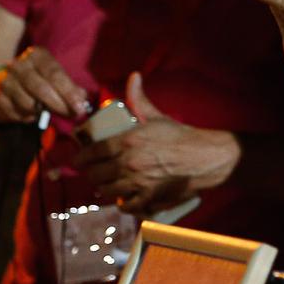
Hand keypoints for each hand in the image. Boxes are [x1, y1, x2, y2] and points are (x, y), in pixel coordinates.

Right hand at [0, 46, 90, 124]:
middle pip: (40, 87)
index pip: (54, 73)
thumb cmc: (37, 83)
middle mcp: (19, 65)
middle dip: (58, 104)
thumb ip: (70, 89)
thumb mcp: (55, 81)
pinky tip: (30, 114)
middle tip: (71, 115)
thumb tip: (82, 99)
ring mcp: (5, 80)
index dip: (68, 92)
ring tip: (47, 112)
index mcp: (37, 56)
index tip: (79, 107)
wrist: (4, 89)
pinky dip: (27, 117)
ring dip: (41, 112)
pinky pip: (16, 113)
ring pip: (28, 103)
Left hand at [74, 73, 238, 214]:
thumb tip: (133, 77)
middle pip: (96, 174)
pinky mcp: (149, 199)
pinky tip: (123, 199)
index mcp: (127, 141)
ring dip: (103, 188)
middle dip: (91, 174)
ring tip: (105, 185)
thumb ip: (139, 99)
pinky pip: (126, 206)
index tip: (78, 159)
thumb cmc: (181, 136)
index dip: (80, 158)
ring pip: (107, 191)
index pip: (92, 152)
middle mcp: (128, 163)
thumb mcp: (157, 117)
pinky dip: (122, 204)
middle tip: (93, 172)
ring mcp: (138, 183)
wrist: (205, 158)